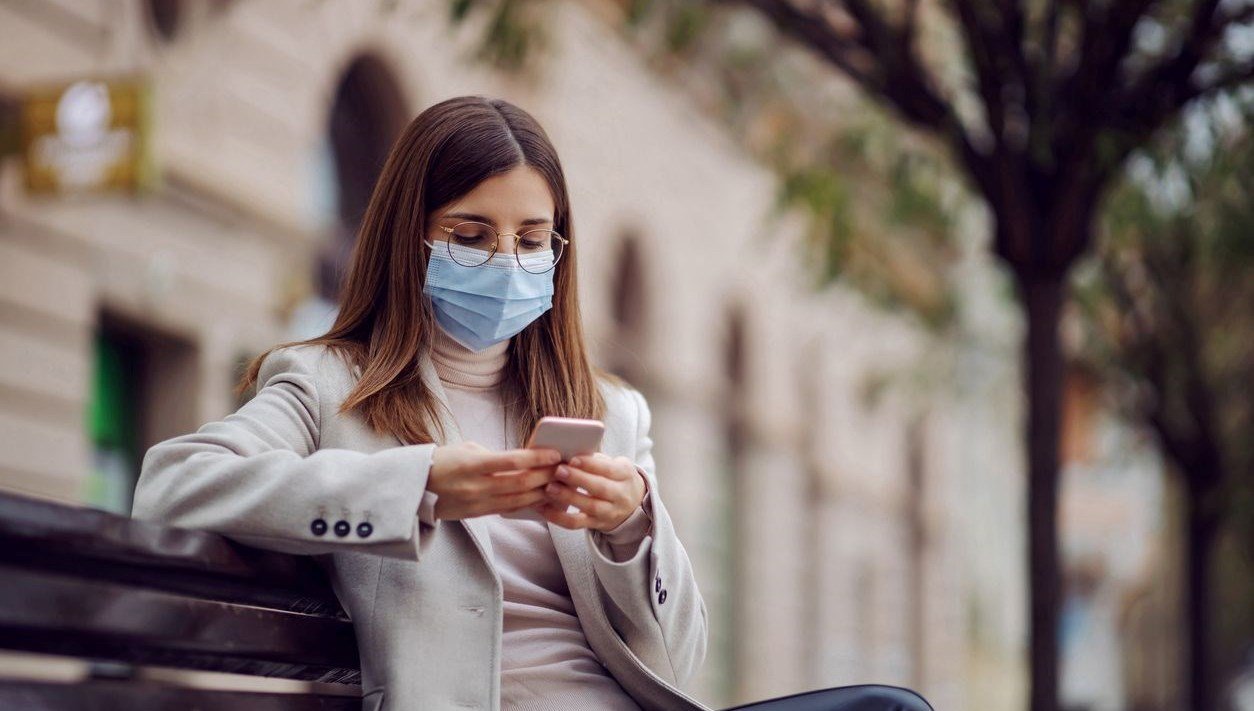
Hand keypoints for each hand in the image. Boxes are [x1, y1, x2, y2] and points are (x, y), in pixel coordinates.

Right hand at [428, 442, 561, 520]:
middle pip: (519, 483)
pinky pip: (508, 510)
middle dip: (545, 476)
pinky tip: (542, 498)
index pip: (511, 462)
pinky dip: (527, 504)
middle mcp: (475, 487)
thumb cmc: (442, 461)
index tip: (554, 453)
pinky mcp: (477, 514)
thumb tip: (523, 461)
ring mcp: (477, 504)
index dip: (536, 458)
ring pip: (517, 501)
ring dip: (541, 493)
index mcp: (471, 465)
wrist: (413, 488)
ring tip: (559, 484)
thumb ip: (494, 456)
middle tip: (564, 468)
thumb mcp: (466, 450)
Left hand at [535, 453, 646, 531]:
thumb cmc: (616, 478)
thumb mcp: (615, 465)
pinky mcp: (596, 525)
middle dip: (577, 479)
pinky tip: (544, 508)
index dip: (590, 464)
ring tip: (550, 488)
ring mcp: (609, 512)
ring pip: (589, 507)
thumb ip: (596, 460)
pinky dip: (558, 517)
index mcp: (625, 475)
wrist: (632, 505)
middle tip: (558, 471)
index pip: (608, 469)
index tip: (572, 458)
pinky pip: (576, 524)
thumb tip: (570, 452)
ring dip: (568, 497)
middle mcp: (620, 495)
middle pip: (600, 488)